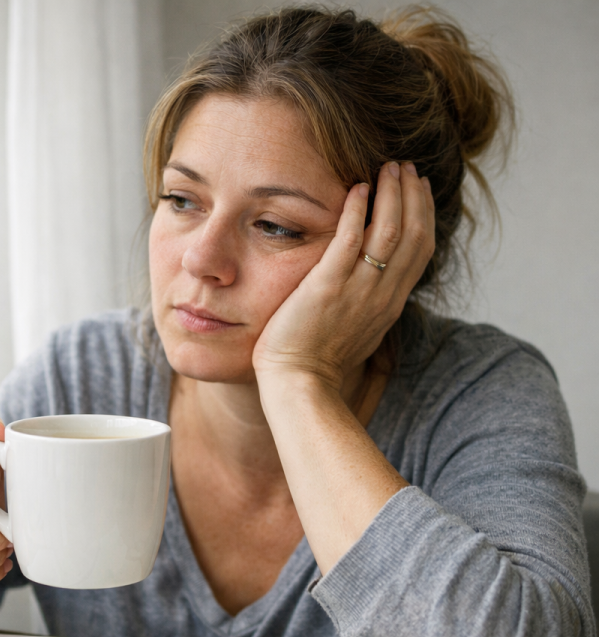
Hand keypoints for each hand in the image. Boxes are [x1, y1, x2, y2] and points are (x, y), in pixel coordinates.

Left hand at [252, 161, 434, 390]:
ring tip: (389, 167)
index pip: (420, 251)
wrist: (299, 383)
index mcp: (390, 304)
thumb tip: (370, 288)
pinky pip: (351, 240)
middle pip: (414, 236)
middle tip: (408, 168)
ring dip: (393, 195)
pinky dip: (358, 210)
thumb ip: (369, 304)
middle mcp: (382, 295)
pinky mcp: (328, 286)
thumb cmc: (319, 362)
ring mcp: (358, 290)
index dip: (423, 215)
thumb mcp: (358, 331)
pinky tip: (358, 187)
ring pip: (390, 232)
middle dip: (413, 197)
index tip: (419, 190)